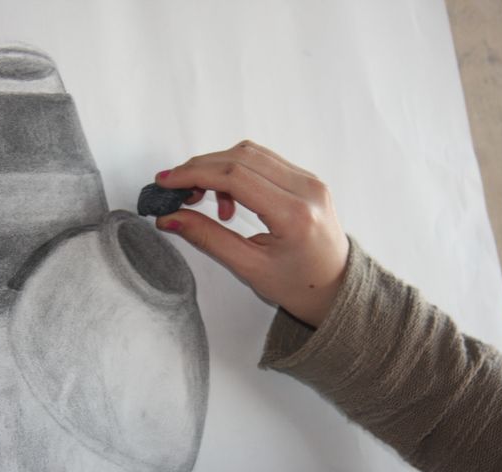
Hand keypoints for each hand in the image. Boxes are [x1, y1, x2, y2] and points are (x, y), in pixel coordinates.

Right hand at [154, 140, 349, 326]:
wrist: (336, 288)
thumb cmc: (298, 285)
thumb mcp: (249, 268)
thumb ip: (208, 238)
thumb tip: (170, 218)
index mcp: (294, 215)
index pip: (235, 176)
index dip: (194, 174)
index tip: (165, 182)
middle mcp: (306, 189)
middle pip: (241, 157)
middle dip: (200, 168)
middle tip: (173, 189)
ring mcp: (310, 179)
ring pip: (251, 153)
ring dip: (216, 167)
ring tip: (199, 198)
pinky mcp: (306, 178)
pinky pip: (263, 160)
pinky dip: (235, 170)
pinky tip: (226, 199)